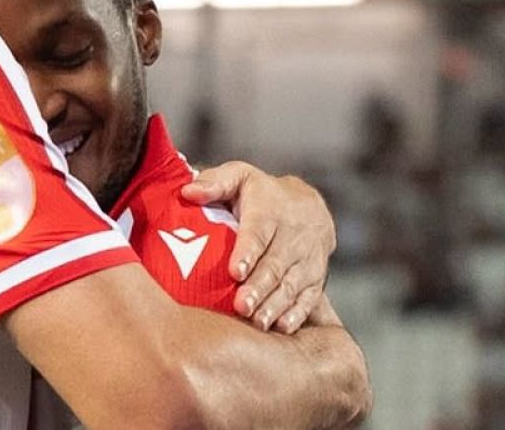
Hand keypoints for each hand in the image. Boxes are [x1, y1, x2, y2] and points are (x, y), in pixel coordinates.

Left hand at [181, 161, 335, 333]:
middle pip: (275, 264)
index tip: (235, 271)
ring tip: (258, 321)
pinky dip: (297, 313)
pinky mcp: (316, 277)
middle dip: (259, 287)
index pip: (258, 233)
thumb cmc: (262, 193)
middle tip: (242, 306)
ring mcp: (308, 258)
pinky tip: (282, 326)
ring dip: (276, 304)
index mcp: (270, 210)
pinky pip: (309, 297)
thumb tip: (188, 191)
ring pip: (293, 284)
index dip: (247, 252)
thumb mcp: (240, 177)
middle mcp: (293, 236)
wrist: (310, 205)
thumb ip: (214, 182)